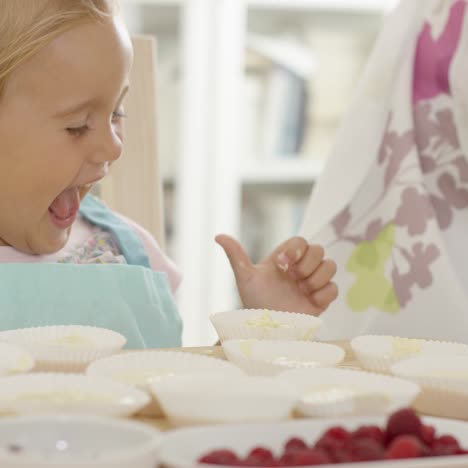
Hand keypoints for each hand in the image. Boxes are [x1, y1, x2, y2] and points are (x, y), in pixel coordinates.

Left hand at [215, 235, 337, 315]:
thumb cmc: (254, 301)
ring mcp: (313, 283)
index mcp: (285, 259)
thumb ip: (236, 255)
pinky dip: (323, 294)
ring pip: (330, 266)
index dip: (295, 250)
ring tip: (301, 291)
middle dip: (306, 265)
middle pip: (319, 250)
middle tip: (292, 279)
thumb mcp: (245, 277)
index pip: (300, 241)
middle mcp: (300, 268)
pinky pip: (334, 288)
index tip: (282, 265)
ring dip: (316, 279)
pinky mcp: (322, 299)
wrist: (265, 329)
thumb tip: (218, 235)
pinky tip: (308, 300)